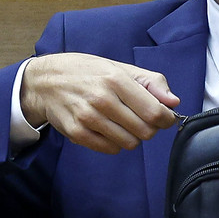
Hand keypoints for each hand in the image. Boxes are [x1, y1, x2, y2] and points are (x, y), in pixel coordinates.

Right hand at [19, 53, 180, 153]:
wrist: (45, 81)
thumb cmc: (86, 72)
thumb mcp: (119, 68)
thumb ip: (151, 82)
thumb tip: (173, 102)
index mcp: (116, 80)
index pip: (155, 112)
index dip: (166, 119)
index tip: (163, 117)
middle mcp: (102, 99)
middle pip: (145, 131)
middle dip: (148, 128)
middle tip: (137, 117)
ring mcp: (88, 118)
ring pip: (129, 143)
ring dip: (130, 136)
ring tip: (120, 122)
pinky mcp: (77, 133)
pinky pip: (110, 149)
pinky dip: (114, 143)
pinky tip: (106, 128)